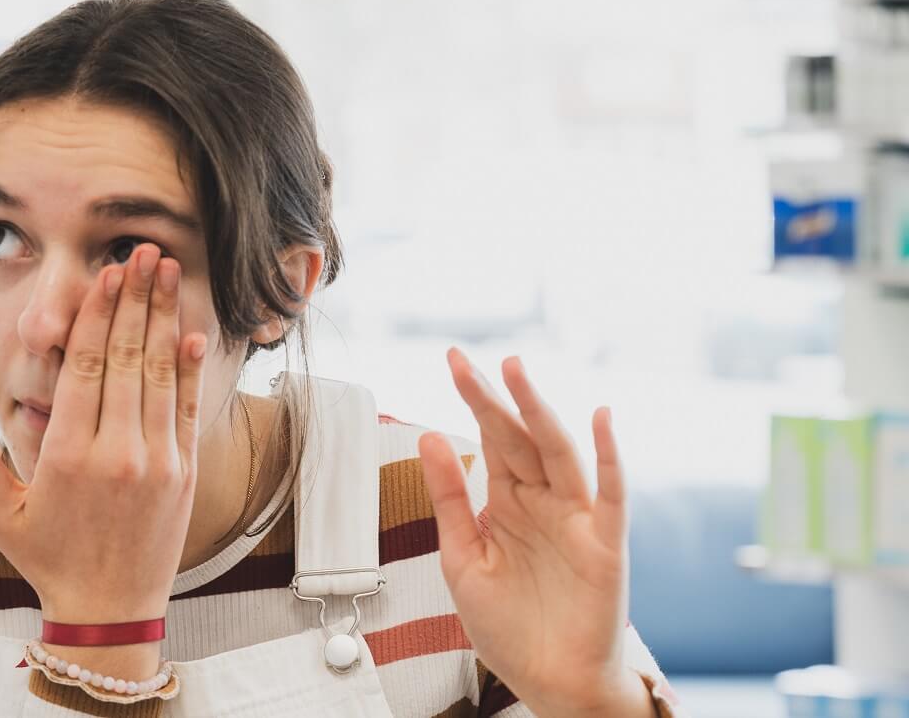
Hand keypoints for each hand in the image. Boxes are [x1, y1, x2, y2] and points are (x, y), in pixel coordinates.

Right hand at [0, 245, 202, 681]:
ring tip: (164, 273)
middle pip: (126, 359)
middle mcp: (116, 453)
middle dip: (134, 300)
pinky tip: (188, 331)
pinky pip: (187, 409)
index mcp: (68, 456)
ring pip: (159, 376)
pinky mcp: (184, 474)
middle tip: (140, 253)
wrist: (109, 610)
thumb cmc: (48, 558)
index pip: (85, 369)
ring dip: (162, 318)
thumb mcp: (0, 512)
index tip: (105, 276)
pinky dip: (188, 369)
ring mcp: (156, 463)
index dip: (97, 316)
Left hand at [419, 350, 653, 717]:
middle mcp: (543, 502)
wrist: (546, 681)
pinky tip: (601, 418)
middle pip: (519, 438)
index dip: (474, 400)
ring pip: (559, 453)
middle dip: (495, 397)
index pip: (490, 438)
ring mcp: (577, 520)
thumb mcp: (461, 556)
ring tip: (516, 371)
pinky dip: (610, 456)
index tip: (453, 360)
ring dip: (538, 411)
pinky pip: (611, 494)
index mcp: (508, 502)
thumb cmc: (509, 625)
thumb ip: (450, 498)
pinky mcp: (605, 545)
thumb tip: (430, 437)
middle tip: (467, 360)